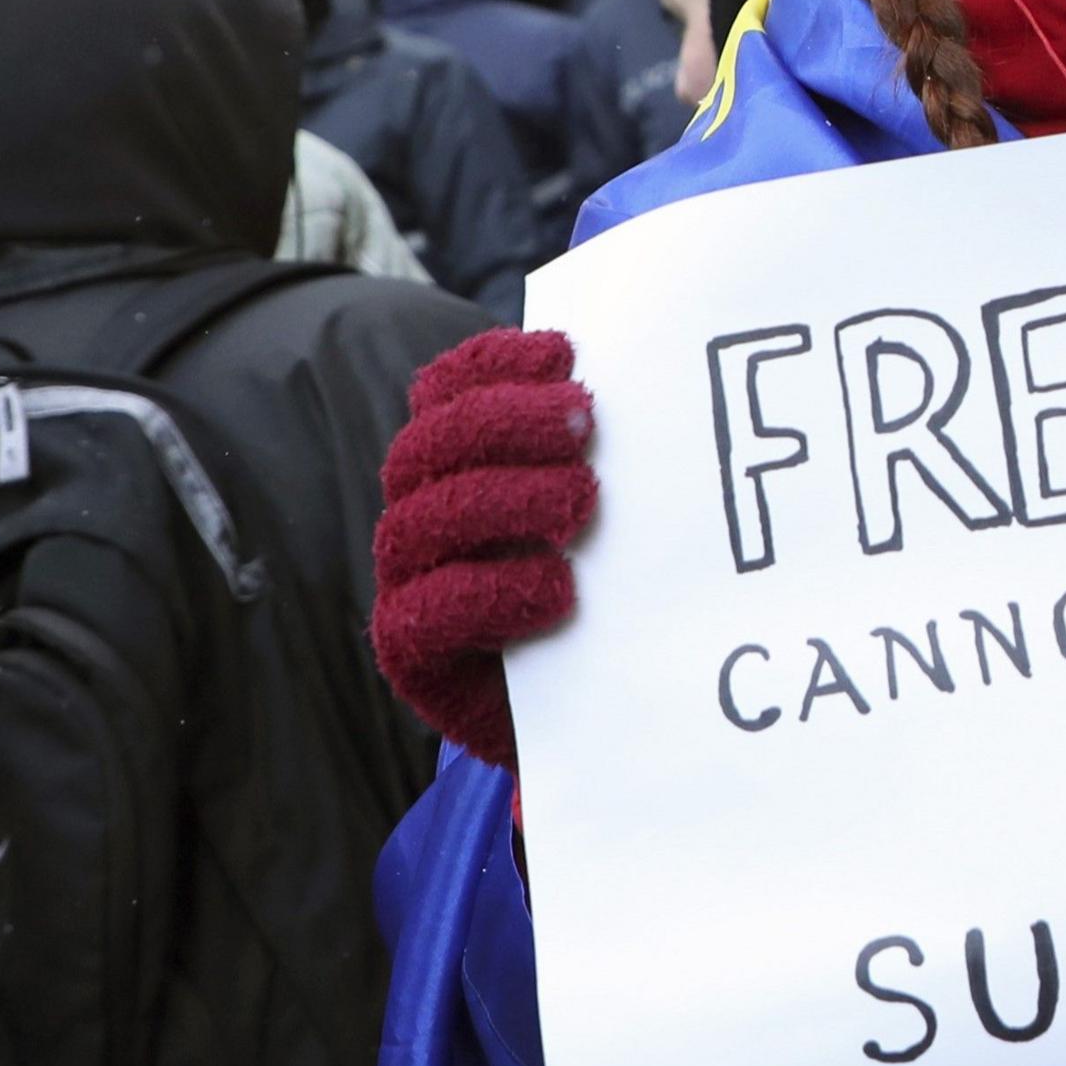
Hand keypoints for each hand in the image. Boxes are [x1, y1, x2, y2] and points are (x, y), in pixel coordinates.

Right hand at [371, 329, 598, 769]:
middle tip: (584, 420)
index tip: (565, 352)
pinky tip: (558, 586)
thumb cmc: (612, 595)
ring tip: (582, 501)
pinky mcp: (415, 654)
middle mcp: (422, 516)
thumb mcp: (616, 514)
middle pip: (429, 447)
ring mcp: (410, 584)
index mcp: (458, 465)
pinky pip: (428, 611)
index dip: (493, 363)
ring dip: (504, 498)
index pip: (447, 392)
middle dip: (504, 421)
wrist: (602, 712)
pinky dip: (493, 589)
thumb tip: (656, 370)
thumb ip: (606, 452)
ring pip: (422, 520)